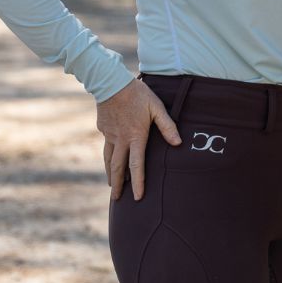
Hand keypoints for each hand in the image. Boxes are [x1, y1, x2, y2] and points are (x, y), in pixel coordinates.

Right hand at [96, 76, 181, 201]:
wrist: (110, 83)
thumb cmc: (138, 94)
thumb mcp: (156, 107)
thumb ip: (167, 126)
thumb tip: (178, 143)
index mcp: (135, 136)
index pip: (136, 165)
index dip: (138, 182)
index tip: (137, 197)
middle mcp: (121, 139)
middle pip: (118, 167)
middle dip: (118, 185)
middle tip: (117, 199)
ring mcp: (110, 135)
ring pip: (108, 159)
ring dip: (110, 174)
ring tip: (112, 185)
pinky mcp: (103, 129)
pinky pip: (106, 145)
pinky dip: (108, 156)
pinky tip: (110, 158)